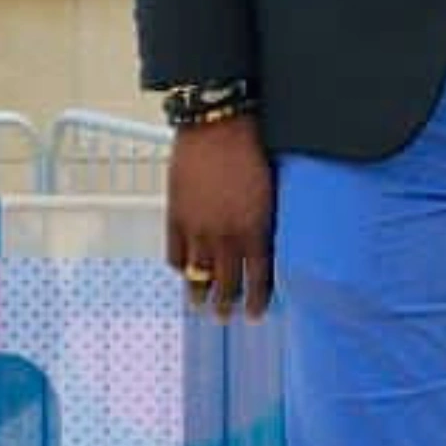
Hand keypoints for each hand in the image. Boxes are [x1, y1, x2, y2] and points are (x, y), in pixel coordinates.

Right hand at [167, 115, 275, 321]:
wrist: (218, 127)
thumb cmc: (253, 152)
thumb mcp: (270, 191)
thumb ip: (265, 222)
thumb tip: (263, 246)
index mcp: (255, 228)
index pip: (257, 277)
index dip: (256, 299)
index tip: (255, 314)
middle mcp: (226, 235)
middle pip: (225, 281)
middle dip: (226, 303)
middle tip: (226, 318)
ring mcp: (197, 228)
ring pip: (197, 273)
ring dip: (198, 293)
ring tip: (199, 306)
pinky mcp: (175, 217)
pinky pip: (175, 253)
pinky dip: (179, 266)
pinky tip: (183, 271)